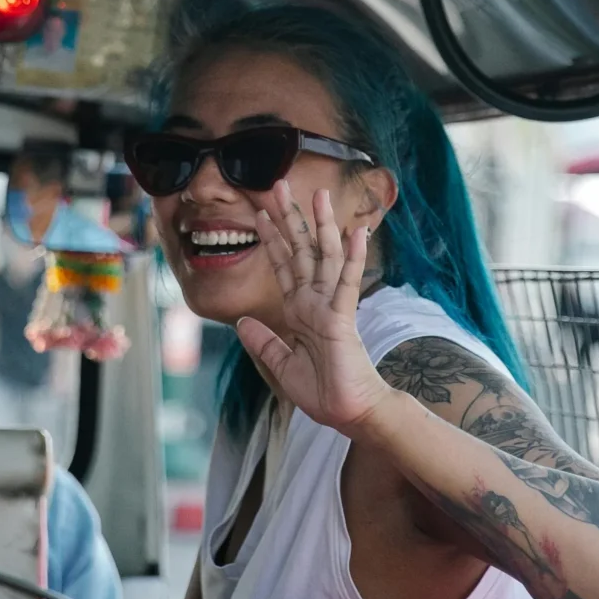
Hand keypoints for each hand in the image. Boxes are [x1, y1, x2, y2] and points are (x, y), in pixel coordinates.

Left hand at [233, 182, 392, 435]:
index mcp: (299, 311)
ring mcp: (330, 306)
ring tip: (321, 195)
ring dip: (323, 226)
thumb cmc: (322, 391)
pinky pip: (348, 283)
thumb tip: (241, 323)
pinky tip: (357, 232)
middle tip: (279, 185)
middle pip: (301, 251)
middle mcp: (315, 301)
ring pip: (326, 257)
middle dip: (290, 218)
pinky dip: (354, 257)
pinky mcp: (343, 318)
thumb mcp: (281, 365)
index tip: (260, 212)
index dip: (272, 239)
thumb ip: (263, 342)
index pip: (284, 266)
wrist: (348, 413)